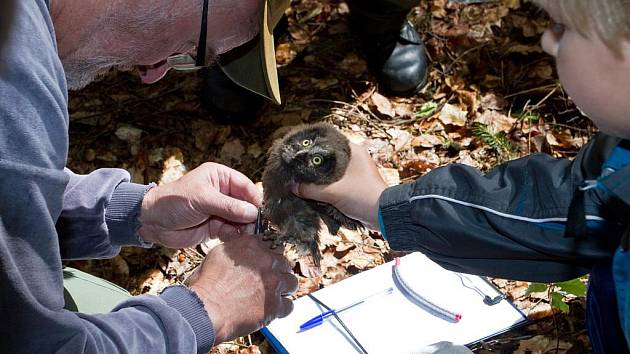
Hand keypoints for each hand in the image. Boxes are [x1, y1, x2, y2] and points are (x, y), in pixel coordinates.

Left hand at [138, 162, 261, 247]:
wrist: (153, 222)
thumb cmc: (174, 202)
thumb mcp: (203, 199)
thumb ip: (229, 206)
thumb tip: (253, 213)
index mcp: (220, 177)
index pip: (245, 186)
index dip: (255, 199)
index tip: (263, 212)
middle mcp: (223, 193)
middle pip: (246, 204)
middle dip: (251, 216)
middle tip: (256, 227)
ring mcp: (220, 211)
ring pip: (241, 220)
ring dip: (244, 228)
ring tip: (244, 234)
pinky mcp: (216, 227)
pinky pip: (233, 232)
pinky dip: (235, 236)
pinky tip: (231, 238)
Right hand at [187, 235, 297, 342]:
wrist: (207, 309)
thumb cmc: (207, 285)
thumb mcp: (217, 254)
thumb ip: (235, 248)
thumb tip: (238, 249)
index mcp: (252, 246)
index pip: (269, 246)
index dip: (266, 257)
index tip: (263, 264)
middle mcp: (266, 262)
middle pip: (283, 263)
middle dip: (278, 272)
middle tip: (269, 280)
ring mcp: (273, 283)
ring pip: (291, 282)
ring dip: (284, 288)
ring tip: (275, 294)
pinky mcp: (275, 305)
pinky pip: (289, 305)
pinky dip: (282, 308)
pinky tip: (274, 310)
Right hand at [295, 143, 386, 230]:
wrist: (383, 215)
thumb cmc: (362, 196)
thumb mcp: (332, 192)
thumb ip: (310, 189)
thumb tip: (293, 186)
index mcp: (353, 150)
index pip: (327, 141)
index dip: (311, 147)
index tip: (297, 153)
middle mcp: (354, 157)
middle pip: (327, 157)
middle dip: (313, 165)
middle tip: (296, 167)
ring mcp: (355, 170)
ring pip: (331, 170)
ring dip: (319, 176)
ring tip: (302, 178)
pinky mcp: (355, 183)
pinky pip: (336, 180)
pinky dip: (326, 184)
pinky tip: (313, 189)